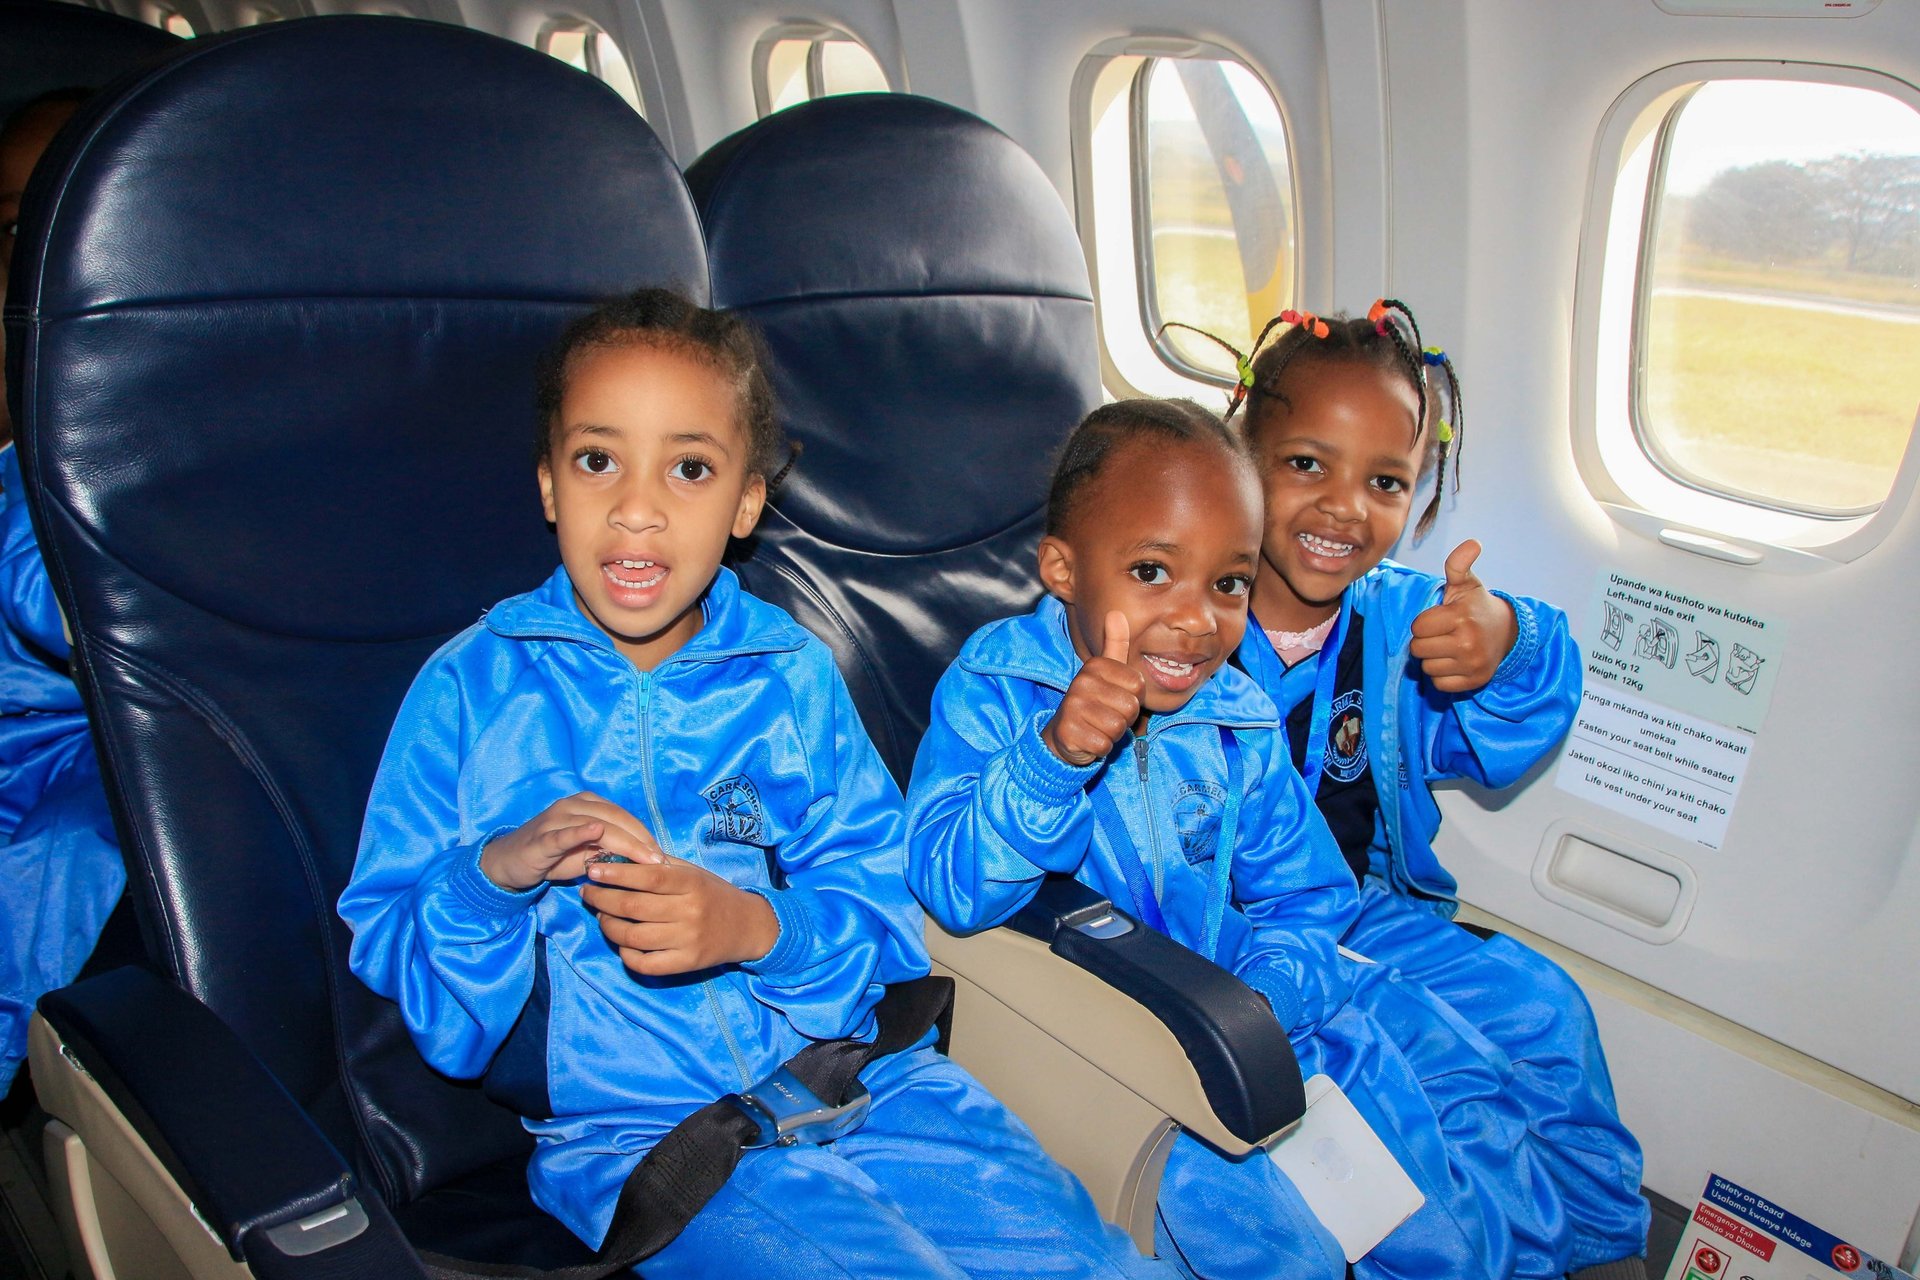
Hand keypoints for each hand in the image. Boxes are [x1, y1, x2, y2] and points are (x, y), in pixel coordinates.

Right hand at [479, 792, 664, 891]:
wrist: (509, 863)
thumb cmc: (552, 857)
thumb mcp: (585, 853)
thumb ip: (610, 851)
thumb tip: (643, 860)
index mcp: (587, 803)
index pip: (624, 816)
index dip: (645, 835)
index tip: (663, 855)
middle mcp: (573, 805)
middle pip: (615, 819)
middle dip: (641, 841)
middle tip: (659, 861)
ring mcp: (556, 818)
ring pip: (597, 826)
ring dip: (624, 842)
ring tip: (643, 858)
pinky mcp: (541, 837)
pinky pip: (563, 834)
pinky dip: (580, 832)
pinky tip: (595, 832)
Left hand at [582, 855, 780, 975]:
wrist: (747, 927)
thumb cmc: (713, 894)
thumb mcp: (693, 872)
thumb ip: (660, 865)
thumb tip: (618, 858)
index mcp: (692, 883)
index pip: (649, 877)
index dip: (617, 873)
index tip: (592, 871)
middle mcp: (690, 912)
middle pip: (634, 906)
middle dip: (602, 899)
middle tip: (588, 892)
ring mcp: (687, 940)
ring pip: (633, 936)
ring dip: (608, 925)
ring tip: (602, 915)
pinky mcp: (686, 965)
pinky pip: (644, 964)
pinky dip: (625, 954)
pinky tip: (621, 941)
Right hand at [1042, 611, 1144, 765]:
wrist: (1065, 735)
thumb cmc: (1094, 702)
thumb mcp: (1106, 672)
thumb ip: (1115, 644)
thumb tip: (1117, 612)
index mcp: (1094, 666)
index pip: (1138, 685)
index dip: (1132, 697)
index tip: (1115, 698)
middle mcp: (1081, 683)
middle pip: (1130, 707)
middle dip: (1124, 717)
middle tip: (1106, 715)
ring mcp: (1072, 708)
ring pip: (1118, 727)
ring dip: (1113, 733)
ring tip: (1098, 727)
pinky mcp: (1069, 733)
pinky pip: (1105, 745)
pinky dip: (1101, 747)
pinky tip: (1089, 739)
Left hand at [1409, 541, 1517, 693]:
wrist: (1506, 633)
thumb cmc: (1477, 606)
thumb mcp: (1466, 584)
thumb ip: (1458, 564)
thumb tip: (1473, 543)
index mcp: (1461, 617)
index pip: (1418, 627)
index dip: (1424, 622)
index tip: (1439, 619)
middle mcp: (1468, 642)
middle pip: (1418, 650)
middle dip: (1426, 641)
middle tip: (1442, 634)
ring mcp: (1472, 664)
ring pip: (1428, 668)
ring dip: (1433, 659)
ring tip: (1448, 647)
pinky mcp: (1474, 681)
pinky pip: (1440, 684)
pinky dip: (1443, 675)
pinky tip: (1454, 662)